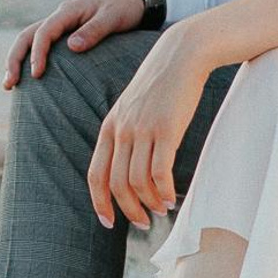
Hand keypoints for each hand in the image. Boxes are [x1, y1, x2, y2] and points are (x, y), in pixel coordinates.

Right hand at [5, 0, 145, 89]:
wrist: (130, 0)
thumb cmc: (123, 9)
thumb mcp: (112, 18)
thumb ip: (94, 31)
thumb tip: (71, 47)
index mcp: (68, 11)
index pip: (44, 32)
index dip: (37, 53)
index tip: (36, 74)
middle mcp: (59, 17)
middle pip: (27, 35)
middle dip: (15, 58)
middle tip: (9, 83)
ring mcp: (59, 25)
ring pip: (29, 40)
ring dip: (16, 60)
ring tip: (8, 84)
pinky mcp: (62, 34)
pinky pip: (40, 45)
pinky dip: (28, 59)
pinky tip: (26, 77)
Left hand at [88, 31, 209, 230]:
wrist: (182, 54)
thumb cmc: (162, 84)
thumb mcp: (133, 107)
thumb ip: (127, 133)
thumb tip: (129, 167)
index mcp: (110, 127)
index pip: (95, 174)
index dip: (99, 203)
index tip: (108, 222)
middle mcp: (122, 130)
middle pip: (116, 183)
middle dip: (128, 210)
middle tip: (143, 223)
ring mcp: (143, 129)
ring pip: (138, 181)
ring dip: (149, 203)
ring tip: (161, 211)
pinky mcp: (166, 129)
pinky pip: (160, 171)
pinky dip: (164, 191)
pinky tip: (171, 199)